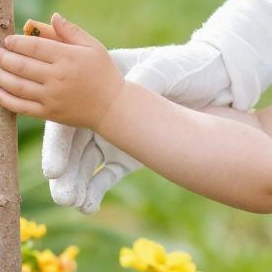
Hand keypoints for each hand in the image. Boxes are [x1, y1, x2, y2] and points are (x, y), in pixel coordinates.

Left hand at [0, 14, 122, 132]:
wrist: (112, 107)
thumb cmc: (103, 72)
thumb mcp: (92, 46)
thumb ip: (70, 31)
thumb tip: (52, 16)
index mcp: (67, 57)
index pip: (34, 47)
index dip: (16, 43)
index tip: (7, 40)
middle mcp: (57, 77)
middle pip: (22, 66)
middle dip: (3, 58)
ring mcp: (52, 97)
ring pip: (18, 86)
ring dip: (1, 77)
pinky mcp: (50, 114)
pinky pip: (23, 108)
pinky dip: (8, 101)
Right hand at [41, 37, 233, 214]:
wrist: (218, 83)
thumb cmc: (187, 66)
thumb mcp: (166, 68)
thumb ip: (144, 78)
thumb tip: (128, 93)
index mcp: (101, 82)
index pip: (69, 111)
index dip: (59, 141)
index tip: (54, 169)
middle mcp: (101, 110)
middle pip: (72, 141)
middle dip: (65, 170)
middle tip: (63, 194)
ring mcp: (115, 133)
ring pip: (85, 162)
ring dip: (76, 183)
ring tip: (73, 203)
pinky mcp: (130, 154)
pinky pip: (105, 174)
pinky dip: (95, 189)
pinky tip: (87, 205)